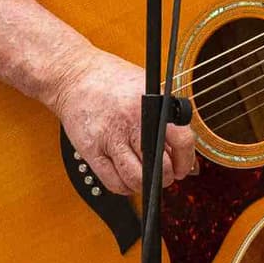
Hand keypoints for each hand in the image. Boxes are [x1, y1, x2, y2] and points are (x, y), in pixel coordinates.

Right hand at [54, 47, 195, 197]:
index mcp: (150, 105)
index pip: (181, 141)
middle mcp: (131, 121)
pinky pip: (113, 182)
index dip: (186, 161)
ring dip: (146, 184)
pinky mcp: (91, 150)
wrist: (74, 76)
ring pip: (136, 178)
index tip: (183, 167)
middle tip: (166, 174)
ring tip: (147, 176)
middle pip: (160, 166)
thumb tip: (189, 159)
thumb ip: (170, 121)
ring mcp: (109, 137)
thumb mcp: (149, 91)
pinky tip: (127, 176)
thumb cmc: (114, 83)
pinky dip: (124, 186)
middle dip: (167, 176)